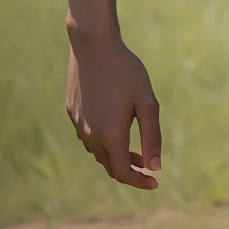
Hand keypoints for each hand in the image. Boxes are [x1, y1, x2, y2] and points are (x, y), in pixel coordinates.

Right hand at [65, 32, 160, 189]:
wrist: (94, 46)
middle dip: (130, 170)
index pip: (123, 172)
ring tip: (136, 149)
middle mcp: (90, 135)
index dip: (139, 181)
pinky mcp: (72, 113)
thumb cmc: (126, 71)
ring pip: (98, 153)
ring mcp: (78, 125)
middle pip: (110, 166)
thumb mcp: (147, 102)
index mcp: (110, 135)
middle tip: (149, 167)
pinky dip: (104, 142)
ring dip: (117, 156)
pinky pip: (89, 137)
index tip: (155, 182)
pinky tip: (116, 129)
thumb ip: (152, 137)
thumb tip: (155, 167)